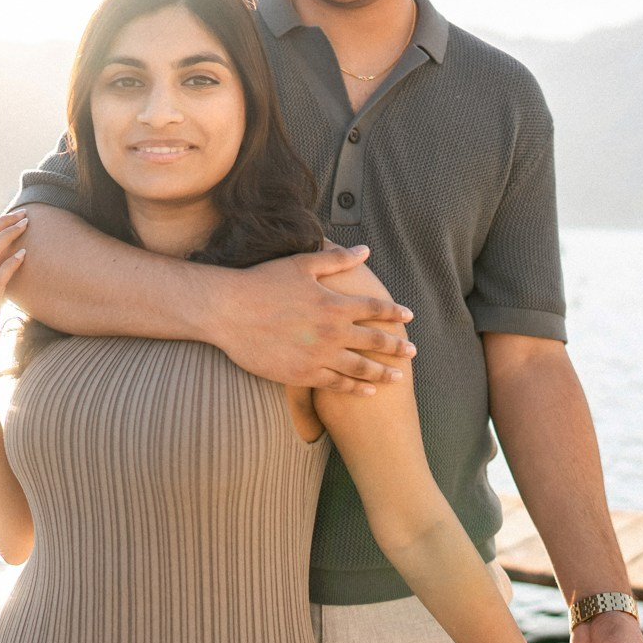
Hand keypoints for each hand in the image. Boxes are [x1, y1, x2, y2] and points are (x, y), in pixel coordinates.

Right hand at [220, 246, 415, 393]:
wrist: (229, 311)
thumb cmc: (262, 282)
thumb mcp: (301, 264)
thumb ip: (336, 259)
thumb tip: (365, 250)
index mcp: (334, 303)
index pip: (375, 308)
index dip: (394, 312)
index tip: (408, 317)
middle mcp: (332, 331)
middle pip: (375, 342)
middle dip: (397, 348)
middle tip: (413, 352)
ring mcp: (319, 355)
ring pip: (361, 368)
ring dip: (382, 373)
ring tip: (398, 378)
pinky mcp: (303, 374)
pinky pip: (337, 384)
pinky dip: (355, 388)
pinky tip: (367, 391)